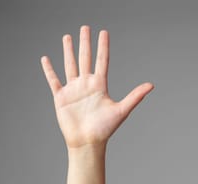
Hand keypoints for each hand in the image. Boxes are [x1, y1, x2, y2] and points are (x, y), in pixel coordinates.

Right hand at [41, 25, 153, 148]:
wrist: (87, 142)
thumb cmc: (104, 129)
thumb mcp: (121, 111)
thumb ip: (135, 96)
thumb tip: (151, 85)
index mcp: (100, 85)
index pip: (102, 61)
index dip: (103, 47)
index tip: (103, 32)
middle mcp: (86, 85)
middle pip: (85, 58)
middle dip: (85, 43)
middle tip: (85, 27)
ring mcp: (73, 90)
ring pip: (70, 65)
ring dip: (68, 51)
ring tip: (67, 37)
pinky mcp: (61, 97)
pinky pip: (54, 80)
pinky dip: (49, 70)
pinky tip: (45, 59)